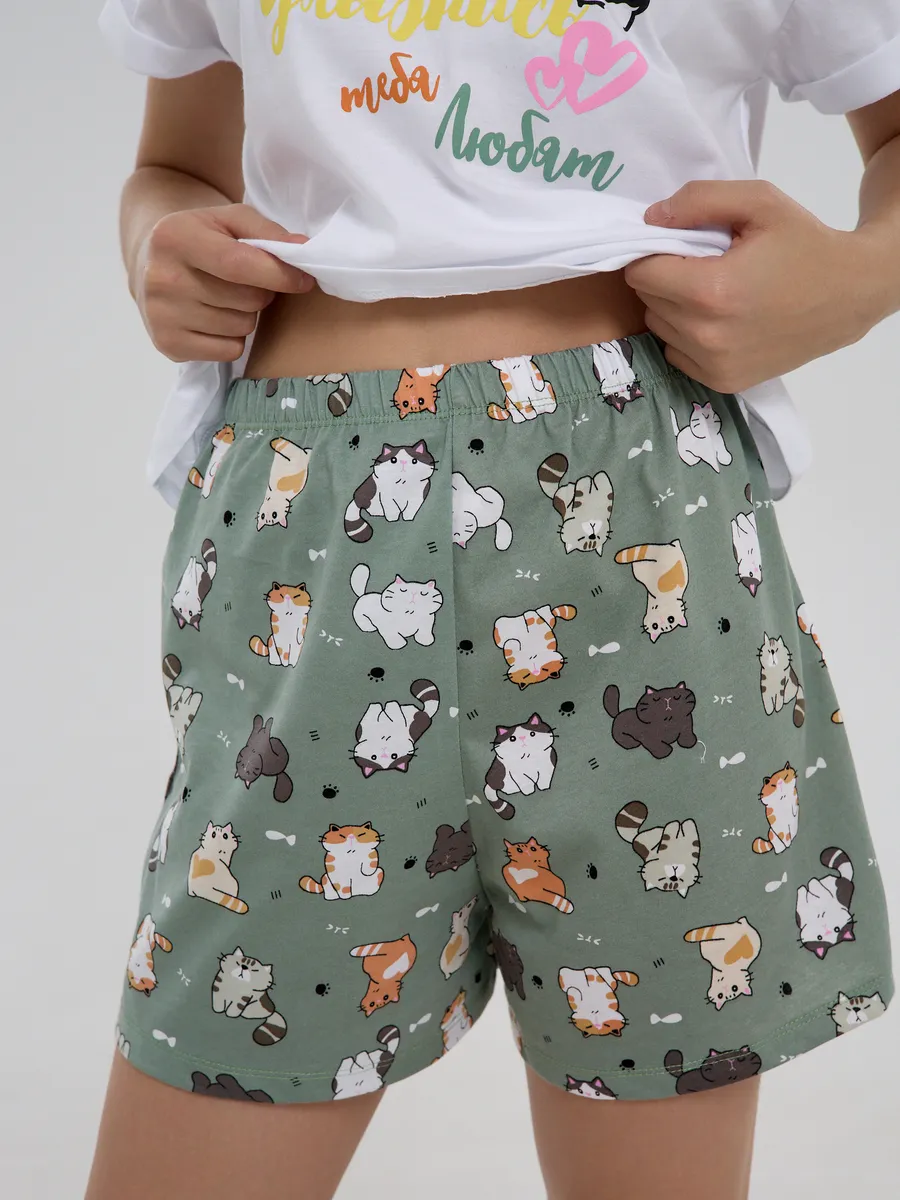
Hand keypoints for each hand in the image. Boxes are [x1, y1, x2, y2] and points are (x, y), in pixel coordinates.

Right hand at [134, 203, 314, 362]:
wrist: (152, 262)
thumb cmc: (203, 237)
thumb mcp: (230, 220)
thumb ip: (268, 232)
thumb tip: (302, 251)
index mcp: (175, 238)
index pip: (239, 265)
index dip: (279, 275)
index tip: (304, 280)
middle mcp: (162, 278)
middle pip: (246, 300)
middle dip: (260, 292)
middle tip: (246, 282)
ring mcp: (162, 316)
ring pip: (241, 328)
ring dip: (246, 315)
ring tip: (227, 298)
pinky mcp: (168, 345)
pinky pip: (229, 351)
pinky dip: (233, 338)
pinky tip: (215, 318)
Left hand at [623, 180, 877, 392]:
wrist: (849, 296)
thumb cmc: (803, 245)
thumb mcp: (759, 202)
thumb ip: (699, 200)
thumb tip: (650, 218)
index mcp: (710, 291)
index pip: (641, 273)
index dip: (654, 252)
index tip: (681, 245)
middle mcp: (706, 336)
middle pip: (648, 300)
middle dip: (666, 278)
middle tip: (706, 266)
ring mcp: (714, 364)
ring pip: (659, 328)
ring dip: (674, 308)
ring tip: (716, 293)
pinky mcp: (722, 382)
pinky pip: (676, 353)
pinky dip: (687, 335)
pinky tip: (720, 320)